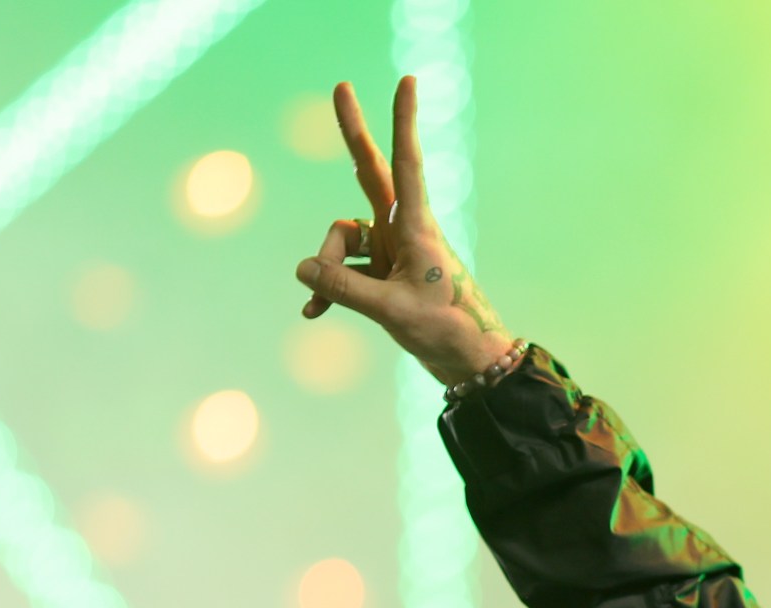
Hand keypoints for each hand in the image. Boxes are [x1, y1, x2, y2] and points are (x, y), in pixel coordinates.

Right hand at [295, 77, 516, 386]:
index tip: (407, 81)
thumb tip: (302, 268)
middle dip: (354, 133)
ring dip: (327, 266)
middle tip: (341, 86)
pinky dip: (329, 288)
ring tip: (322, 303)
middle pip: (369, 172)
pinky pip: (343, 270)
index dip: (403, 121)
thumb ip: (342, 288)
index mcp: (417, 227)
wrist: (468, 363)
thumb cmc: (444, 331)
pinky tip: (315, 312)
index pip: (406, 163)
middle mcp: (403, 230)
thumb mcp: (389, 311)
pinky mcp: (383, 273)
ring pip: (342, 237)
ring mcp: (391, 250)